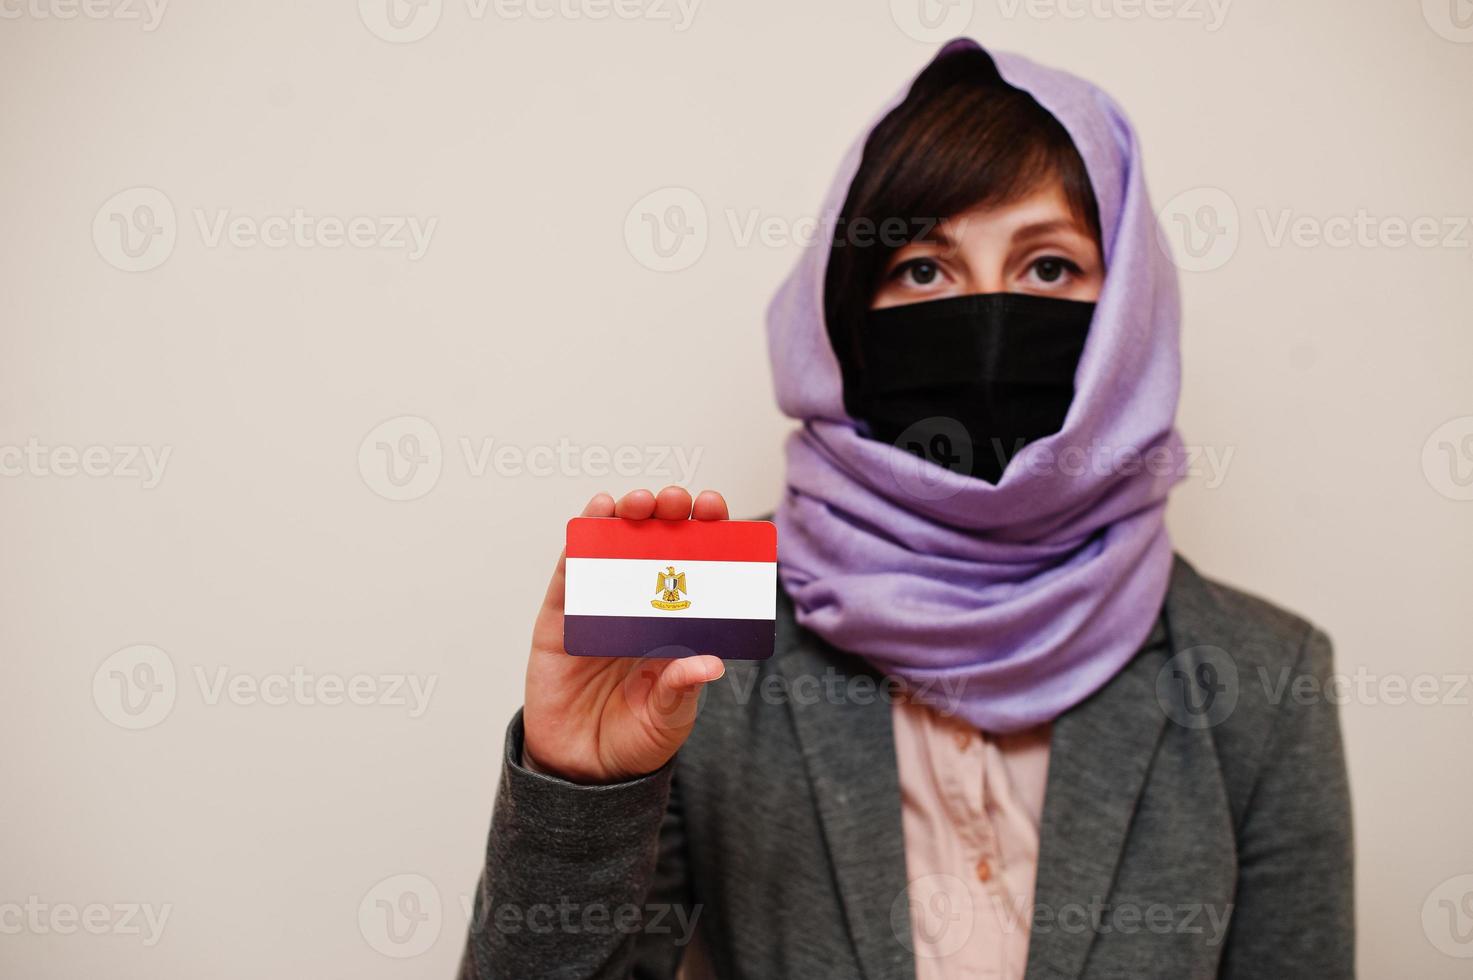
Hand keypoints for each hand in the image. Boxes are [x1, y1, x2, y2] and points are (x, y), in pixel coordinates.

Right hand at [521, 486, 728, 783]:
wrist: (582, 772)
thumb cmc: (634, 739)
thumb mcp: (669, 718)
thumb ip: (682, 689)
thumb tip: (710, 664)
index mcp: (675, 623)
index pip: (696, 567)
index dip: (706, 535)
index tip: (717, 511)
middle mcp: (638, 607)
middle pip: (654, 545)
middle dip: (667, 515)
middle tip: (677, 501)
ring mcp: (598, 609)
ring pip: (611, 549)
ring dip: (624, 517)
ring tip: (638, 502)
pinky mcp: (560, 620)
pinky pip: (570, 574)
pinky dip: (580, 542)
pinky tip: (594, 515)